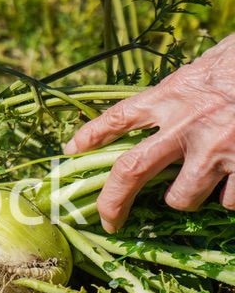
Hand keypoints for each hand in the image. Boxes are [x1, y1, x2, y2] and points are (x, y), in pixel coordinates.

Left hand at [65, 34, 234, 232]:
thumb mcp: (200, 71)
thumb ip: (175, 97)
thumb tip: (148, 115)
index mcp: (171, 95)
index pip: (117, 117)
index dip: (91, 135)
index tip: (72, 149)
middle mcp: (186, 124)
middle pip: (130, 172)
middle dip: (112, 203)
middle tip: (108, 221)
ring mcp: (217, 149)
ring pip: (181, 198)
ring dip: (184, 198)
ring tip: (200, 181)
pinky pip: (228, 203)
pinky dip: (230, 197)